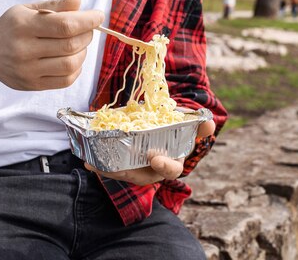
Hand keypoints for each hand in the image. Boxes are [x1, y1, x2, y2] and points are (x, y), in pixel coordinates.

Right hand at [0, 0, 103, 90]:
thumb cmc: (12, 27)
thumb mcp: (28, 10)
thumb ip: (55, 5)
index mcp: (22, 25)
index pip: (64, 24)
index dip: (87, 20)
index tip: (99, 15)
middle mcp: (23, 49)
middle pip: (70, 45)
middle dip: (87, 35)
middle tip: (88, 29)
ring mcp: (27, 70)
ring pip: (70, 64)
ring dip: (83, 52)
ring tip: (79, 44)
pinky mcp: (32, 85)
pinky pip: (65, 80)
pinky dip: (77, 68)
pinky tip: (73, 58)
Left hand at [85, 119, 215, 185]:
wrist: (161, 128)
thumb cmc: (176, 129)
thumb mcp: (188, 126)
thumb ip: (198, 125)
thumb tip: (209, 123)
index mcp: (172, 162)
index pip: (171, 170)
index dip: (164, 166)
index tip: (155, 158)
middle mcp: (154, 170)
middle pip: (139, 175)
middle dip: (126, 172)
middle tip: (115, 166)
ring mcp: (138, 169)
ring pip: (122, 173)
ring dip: (107, 169)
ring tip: (93, 162)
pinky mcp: (124, 164)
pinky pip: (112, 167)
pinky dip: (100, 164)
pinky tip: (88, 159)